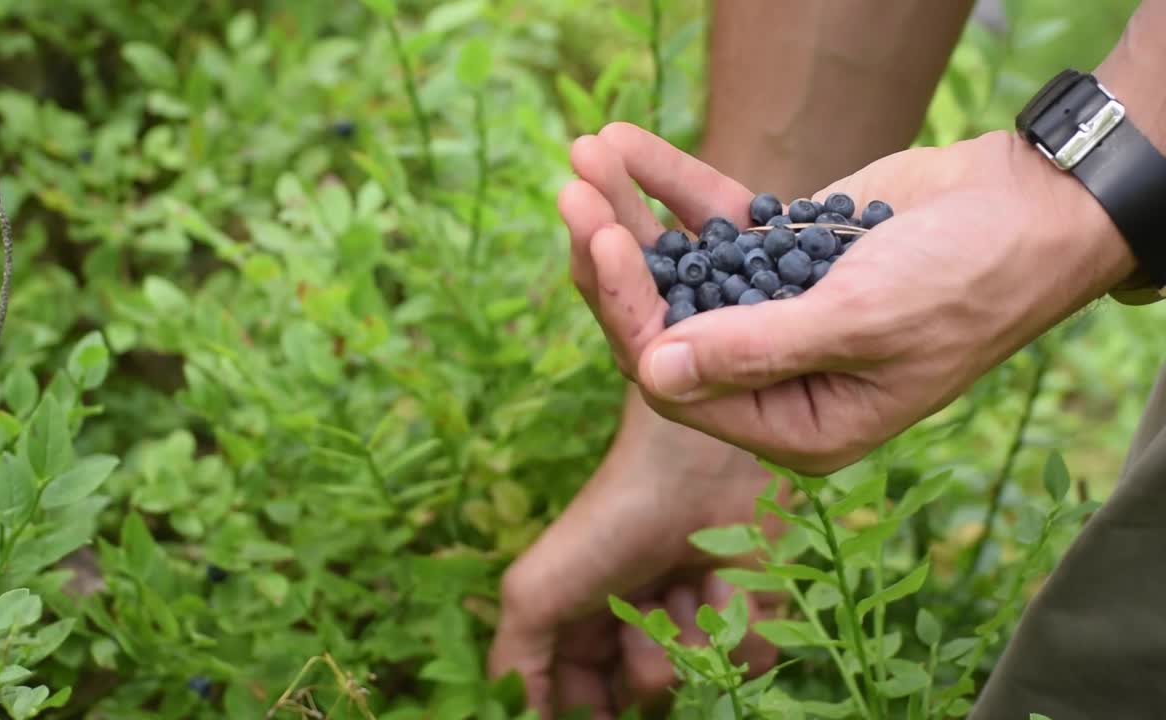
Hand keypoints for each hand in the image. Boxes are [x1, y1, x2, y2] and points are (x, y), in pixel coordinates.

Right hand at [489, 386, 785, 719]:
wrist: (693, 461)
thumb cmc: (607, 522)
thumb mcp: (534, 592)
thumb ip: (516, 667)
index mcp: (581, 642)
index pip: (583, 712)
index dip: (594, 717)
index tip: (606, 704)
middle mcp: (636, 643)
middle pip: (644, 709)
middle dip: (644, 672)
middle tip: (638, 622)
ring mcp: (693, 632)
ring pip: (701, 691)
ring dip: (689, 639)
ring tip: (681, 585)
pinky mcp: (747, 617)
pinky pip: (753, 662)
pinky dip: (738, 622)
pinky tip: (720, 578)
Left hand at [563, 122, 1135, 474]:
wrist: (1033, 209)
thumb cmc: (967, 282)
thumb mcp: (864, 322)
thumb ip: (757, 349)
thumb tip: (654, 369)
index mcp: (795, 422)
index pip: (680, 381)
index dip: (630, 313)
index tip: (601, 241)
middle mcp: (772, 375)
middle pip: (662, 322)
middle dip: (611, 259)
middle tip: (571, 191)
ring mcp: (770, 311)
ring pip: (676, 270)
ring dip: (628, 214)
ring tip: (584, 155)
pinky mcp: (777, 254)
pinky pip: (712, 222)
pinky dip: (672, 184)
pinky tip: (625, 145)